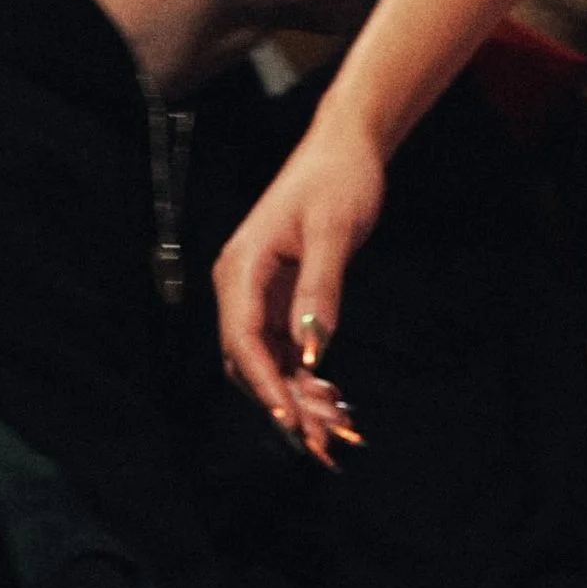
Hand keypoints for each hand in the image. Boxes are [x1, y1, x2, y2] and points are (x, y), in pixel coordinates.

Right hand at [213, 118, 387, 454]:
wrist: (345, 147)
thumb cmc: (337, 180)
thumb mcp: (334, 233)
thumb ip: (320, 292)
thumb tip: (310, 354)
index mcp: (242, 267)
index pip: (242, 341)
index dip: (264, 386)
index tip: (290, 422)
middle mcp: (241, 285)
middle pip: (249, 361)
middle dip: (282, 402)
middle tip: (323, 440)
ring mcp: (259, 293)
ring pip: (268, 361)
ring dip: (296, 397)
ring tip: (334, 430)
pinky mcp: (281, 297)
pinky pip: (285, 349)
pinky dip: (304, 377)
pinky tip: (331, 400)